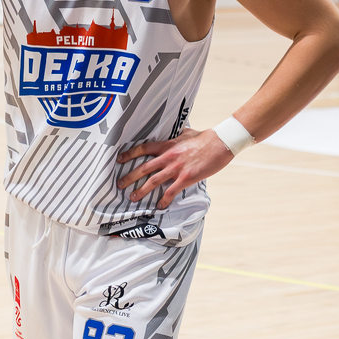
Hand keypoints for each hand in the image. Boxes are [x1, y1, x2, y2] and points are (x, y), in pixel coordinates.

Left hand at [116, 128, 233, 208]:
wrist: (219, 143)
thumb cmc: (205, 138)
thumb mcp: (186, 133)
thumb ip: (176, 136)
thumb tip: (174, 133)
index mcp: (167, 145)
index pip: (143, 149)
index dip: (130, 154)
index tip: (119, 159)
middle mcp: (168, 157)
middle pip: (144, 168)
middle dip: (129, 176)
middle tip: (119, 184)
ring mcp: (176, 168)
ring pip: (153, 181)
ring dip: (141, 190)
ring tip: (133, 197)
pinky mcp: (186, 178)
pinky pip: (171, 191)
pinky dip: (164, 200)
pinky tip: (159, 206)